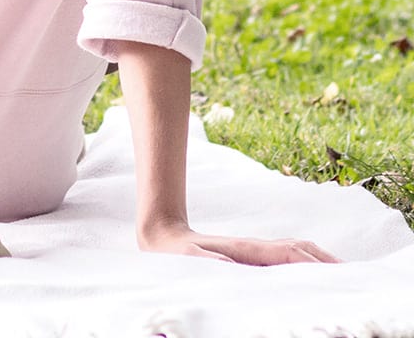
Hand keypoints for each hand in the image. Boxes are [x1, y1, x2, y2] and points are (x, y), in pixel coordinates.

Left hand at [139, 218, 339, 264]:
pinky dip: (305, 264)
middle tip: (354, 277)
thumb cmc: (176, 255)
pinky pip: (284, 259)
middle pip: (300, 249)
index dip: (315, 262)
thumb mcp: (191, 260)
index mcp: (248, 250)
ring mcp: (254, 252)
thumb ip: (210, 263)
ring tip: (342, 278)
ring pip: (295, 252)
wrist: (160, 236)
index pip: (290, 254)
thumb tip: (230, 266)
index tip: (339, 273)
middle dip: (327, 261)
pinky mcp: (249, 259)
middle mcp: (255, 248)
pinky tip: (311, 277)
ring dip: (319, 262)